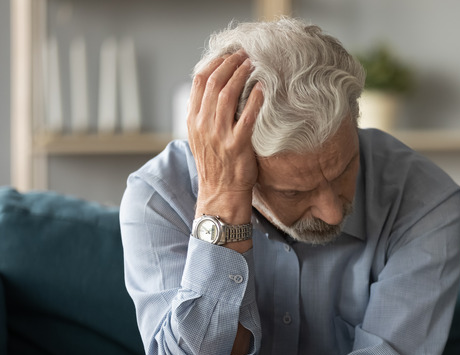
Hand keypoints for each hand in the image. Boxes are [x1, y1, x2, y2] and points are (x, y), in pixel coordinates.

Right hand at [188, 51, 263, 221]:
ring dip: (241, 75)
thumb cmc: (217, 164)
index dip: (214, 63)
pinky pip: (246, 116)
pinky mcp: (237, 145)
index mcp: (193, 119)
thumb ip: (206, 114)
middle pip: (214, 83)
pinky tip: (263, 88)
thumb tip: (217, 89)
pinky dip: (254, 99)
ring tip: (253, 64)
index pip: (199, 81)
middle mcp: (203, 124)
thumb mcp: (202, 137)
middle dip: (230, 64)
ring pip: (227, 95)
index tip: (228, 54)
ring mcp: (219, 134)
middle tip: (244, 54)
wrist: (221, 192)